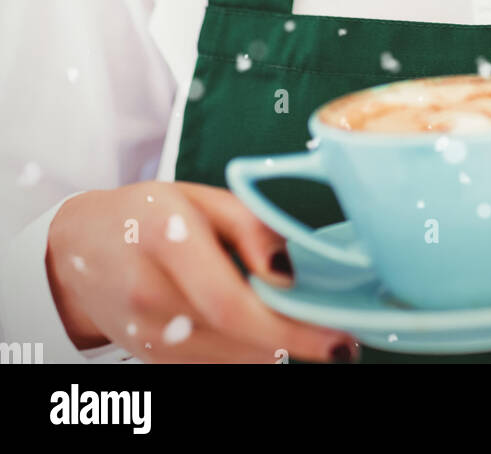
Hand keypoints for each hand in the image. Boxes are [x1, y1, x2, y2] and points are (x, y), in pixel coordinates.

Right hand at [46, 182, 359, 362]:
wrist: (76, 250)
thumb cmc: (145, 213)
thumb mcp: (200, 197)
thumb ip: (251, 225)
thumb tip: (289, 269)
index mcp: (167, 239)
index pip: (231, 302)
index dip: (287, 328)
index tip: (335, 336)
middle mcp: (151, 294)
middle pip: (235, 339)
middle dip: (295, 346)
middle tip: (340, 343)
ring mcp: (146, 334)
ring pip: (228, 360)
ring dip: (275, 352)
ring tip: (308, 335)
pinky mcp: (149, 358)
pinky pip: (211, 366)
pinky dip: (246, 356)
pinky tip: (267, 337)